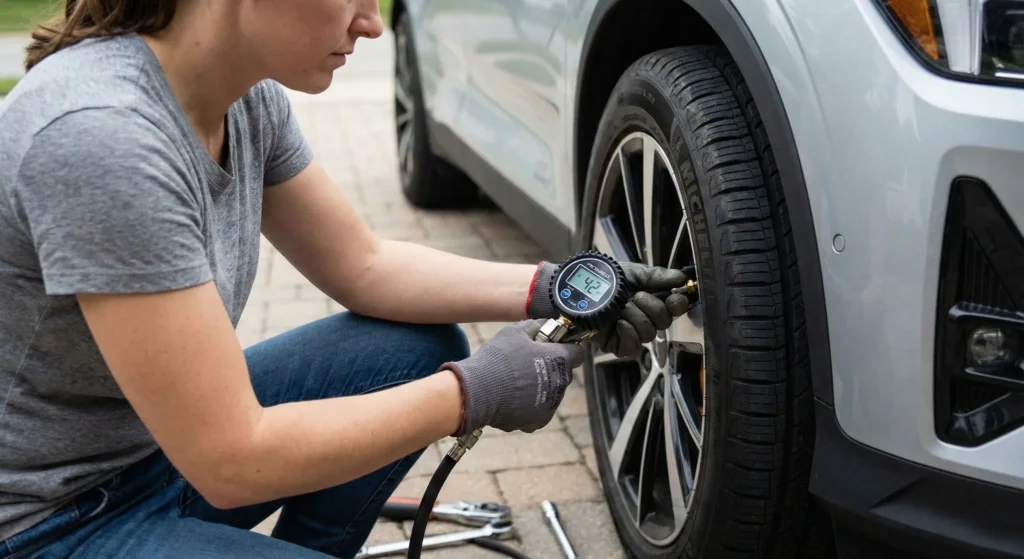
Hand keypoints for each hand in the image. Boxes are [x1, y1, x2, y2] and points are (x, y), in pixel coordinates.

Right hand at [440, 320, 583, 434]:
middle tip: (528, 364)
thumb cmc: (498, 358)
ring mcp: (551, 404)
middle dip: (551, 368)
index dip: (567, 348)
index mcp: (560, 359)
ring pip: (551, 393)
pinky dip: (530, 406)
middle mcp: (561, 382)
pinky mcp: (539, 421)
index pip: (577, 353)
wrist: (479, 392)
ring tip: (515, 383)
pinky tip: (513, 399)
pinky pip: (539, 410)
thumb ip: (534, 327)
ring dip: (540, 388)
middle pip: (563, 373)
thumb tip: (542, 324)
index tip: (555, 348)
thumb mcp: (514, 332)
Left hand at [527, 260, 693, 358]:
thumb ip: (657, 277)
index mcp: (649, 299)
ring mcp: (629, 333)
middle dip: (652, 308)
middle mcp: (643, 317)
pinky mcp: (616, 345)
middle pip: (664, 322)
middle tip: (635, 297)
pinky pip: (633, 347)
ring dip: (636, 317)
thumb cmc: (602, 279)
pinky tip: (618, 322)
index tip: (675, 298)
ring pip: (649, 334)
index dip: (678, 305)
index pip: (674, 308)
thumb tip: (682, 278)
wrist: (576, 289)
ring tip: (620, 308)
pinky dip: (628, 333)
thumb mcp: (631, 273)